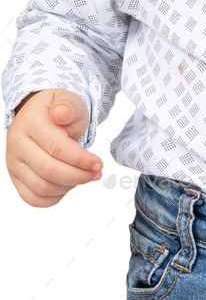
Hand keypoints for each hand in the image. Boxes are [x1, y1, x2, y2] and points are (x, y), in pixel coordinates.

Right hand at [6, 88, 102, 206]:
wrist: (39, 117)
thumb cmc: (58, 112)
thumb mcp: (67, 101)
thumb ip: (68, 106)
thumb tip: (60, 114)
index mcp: (30, 122)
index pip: (57, 148)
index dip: (82, 160)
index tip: (98, 164)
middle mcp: (16, 144)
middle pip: (49, 171)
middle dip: (79, 176)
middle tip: (95, 173)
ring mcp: (13, 163)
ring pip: (42, 188)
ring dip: (68, 187)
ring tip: (81, 176)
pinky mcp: (15, 178)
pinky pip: (33, 198)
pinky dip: (54, 198)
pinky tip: (67, 185)